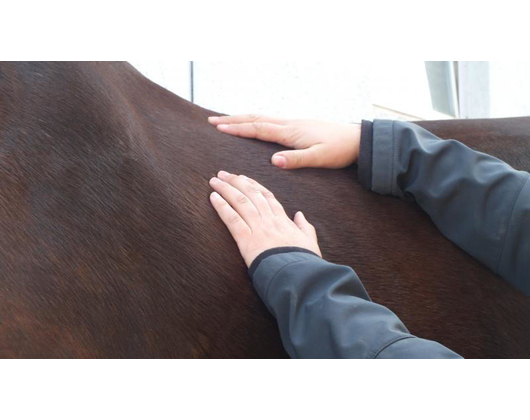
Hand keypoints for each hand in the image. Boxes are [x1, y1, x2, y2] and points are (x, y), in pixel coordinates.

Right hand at [209, 114, 360, 169]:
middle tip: (212, 121)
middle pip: (255, 119)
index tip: (218, 127)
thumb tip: (273, 161)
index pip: (258, 129)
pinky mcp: (297, 126)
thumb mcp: (318, 158)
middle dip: (232, 119)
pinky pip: (269, 120)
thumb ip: (296, 160)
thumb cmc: (338, 150)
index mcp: (290, 133)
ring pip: (261, 117)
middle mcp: (288, 125)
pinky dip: (255, 120)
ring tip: (225, 120)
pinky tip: (253, 124)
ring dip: (241, 118)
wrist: (356, 139)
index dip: (237, 128)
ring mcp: (292, 123)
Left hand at [209, 171, 321, 267]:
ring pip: (240, 202)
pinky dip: (222, 207)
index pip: (267, 197)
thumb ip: (305, 227)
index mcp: (283, 220)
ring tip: (214, 180)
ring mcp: (258, 228)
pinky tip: (213, 197)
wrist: (298, 276)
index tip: (244, 178)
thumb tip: (300, 215)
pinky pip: (232, 219)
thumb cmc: (304, 262)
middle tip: (223, 173)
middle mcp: (269, 220)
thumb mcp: (310, 242)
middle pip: (251, 194)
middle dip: (236, 182)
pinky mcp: (247, 240)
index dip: (254, 185)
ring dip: (226, 189)